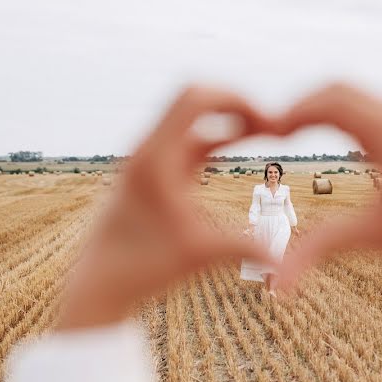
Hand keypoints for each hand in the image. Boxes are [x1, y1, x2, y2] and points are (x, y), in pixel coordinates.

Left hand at [57, 86, 272, 331]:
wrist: (99, 284)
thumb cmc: (143, 271)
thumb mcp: (198, 256)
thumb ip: (242, 248)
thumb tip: (283, 260)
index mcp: (155, 158)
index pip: (196, 98)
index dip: (237, 100)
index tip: (268, 123)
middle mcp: (146, 150)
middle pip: (194, 97)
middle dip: (235, 104)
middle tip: (269, 124)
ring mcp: (145, 158)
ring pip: (191, 118)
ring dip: (226, 118)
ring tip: (263, 130)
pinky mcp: (149, 171)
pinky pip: (186, 137)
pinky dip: (214, 134)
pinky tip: (238, 142)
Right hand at [273, 83, 381, 291]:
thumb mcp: (380, 240)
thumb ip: (324, 251)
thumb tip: (276, 286)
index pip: (331, 101)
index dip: (291, 113)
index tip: (262, 135)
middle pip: (336, 88)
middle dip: (297, 105)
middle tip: (267, 134)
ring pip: (348, 92)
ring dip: (314, 106)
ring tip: (283, 134)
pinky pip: (361, 103)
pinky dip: (331, 111)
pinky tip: (313, 134)